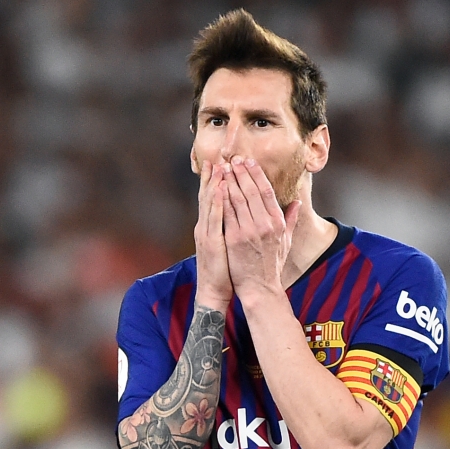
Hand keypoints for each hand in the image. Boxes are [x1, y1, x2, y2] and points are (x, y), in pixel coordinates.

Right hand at [194, 161, 232, 310]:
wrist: (214, 290)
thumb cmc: (225, 270)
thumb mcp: (230, 246)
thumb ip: (235, 228)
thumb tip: (243, 217)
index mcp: (212, 227)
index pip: (215, 199)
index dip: (218, 181)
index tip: (222, 163)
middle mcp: (206, 226)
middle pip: (208, 196)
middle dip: (213, 176)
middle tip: (216, 157)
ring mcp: (206, 233)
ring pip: (209, 203)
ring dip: (213, 183)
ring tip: (218, 166)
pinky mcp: (211, 241)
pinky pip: (214, 218)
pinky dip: (216, 201)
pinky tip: (219, 188)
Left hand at [221, 157, 299, 301]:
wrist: (259, 288)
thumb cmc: (271, 265)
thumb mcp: (285, 242)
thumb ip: (290, 220)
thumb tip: (297, 204)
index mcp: (277, 222)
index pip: (266, 191)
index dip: (256, 174)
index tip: (249, 161)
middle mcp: (265, 224)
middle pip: (251, 191)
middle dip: (241, 172)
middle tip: (233, 158)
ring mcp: (250, 231)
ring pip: (238, 199)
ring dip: (230, 181)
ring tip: (223, 167)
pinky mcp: (235, 238)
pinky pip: (227, 213)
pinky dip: (222, 198)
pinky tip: (217, 186)